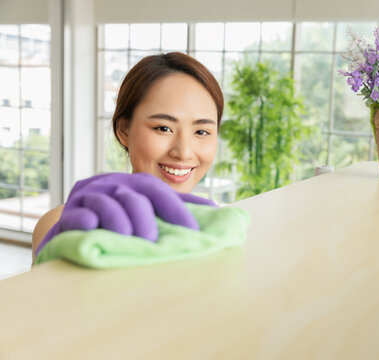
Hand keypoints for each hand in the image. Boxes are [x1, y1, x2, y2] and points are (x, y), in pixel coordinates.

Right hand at [36, 172, 214, 253]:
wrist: (80, 216)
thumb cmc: (124, 213)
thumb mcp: (149, 204)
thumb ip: (177, 206)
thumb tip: (215, 209)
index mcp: (137, 183)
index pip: (159, 192)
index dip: (177, 210)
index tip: (193, 231)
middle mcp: (115, 185)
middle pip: (132, 197)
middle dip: (144, 217)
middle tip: (153, 240)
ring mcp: (91, 196)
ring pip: (106, 203)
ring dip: (119, 220)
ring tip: (129, 237)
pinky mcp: (71, 212)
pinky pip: (77, 215)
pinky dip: (84, 221)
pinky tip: (91, 228)